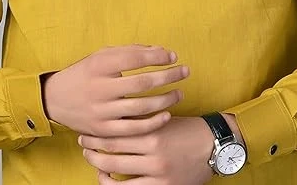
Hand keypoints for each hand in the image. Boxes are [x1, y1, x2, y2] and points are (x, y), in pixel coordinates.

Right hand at [41, 44, 188, 136]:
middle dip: (168, 77)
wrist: (56, 99)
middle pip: (142, 83)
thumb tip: (163, 52)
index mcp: (100, 65)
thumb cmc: (86, 73)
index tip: (173, 56)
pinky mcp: (103, 130)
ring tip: (179, 93)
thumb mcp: (103, 55)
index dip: (157, 57)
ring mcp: (101, 111)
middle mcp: (100, 88)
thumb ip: (131, 51)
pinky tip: (166, 115)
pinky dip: (152, 123)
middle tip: (185, 72)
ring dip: (165, 100)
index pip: (135, 59)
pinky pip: (133, 129)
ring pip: (140, 107)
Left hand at [79, 116, 215, 183]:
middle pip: (111, 153)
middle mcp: (152, 154)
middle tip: (83, 144)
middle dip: (92, 149)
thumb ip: (141, 121)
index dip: (97, 134)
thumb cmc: (186, 129)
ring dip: (99, 168)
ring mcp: (157, 173)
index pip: (115, 133)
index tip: (86, 130)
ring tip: (93, 162)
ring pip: (117, 174)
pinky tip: (107, 180)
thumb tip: (113, 118)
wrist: (214, 145)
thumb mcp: (163, 119)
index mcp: (152, 132)